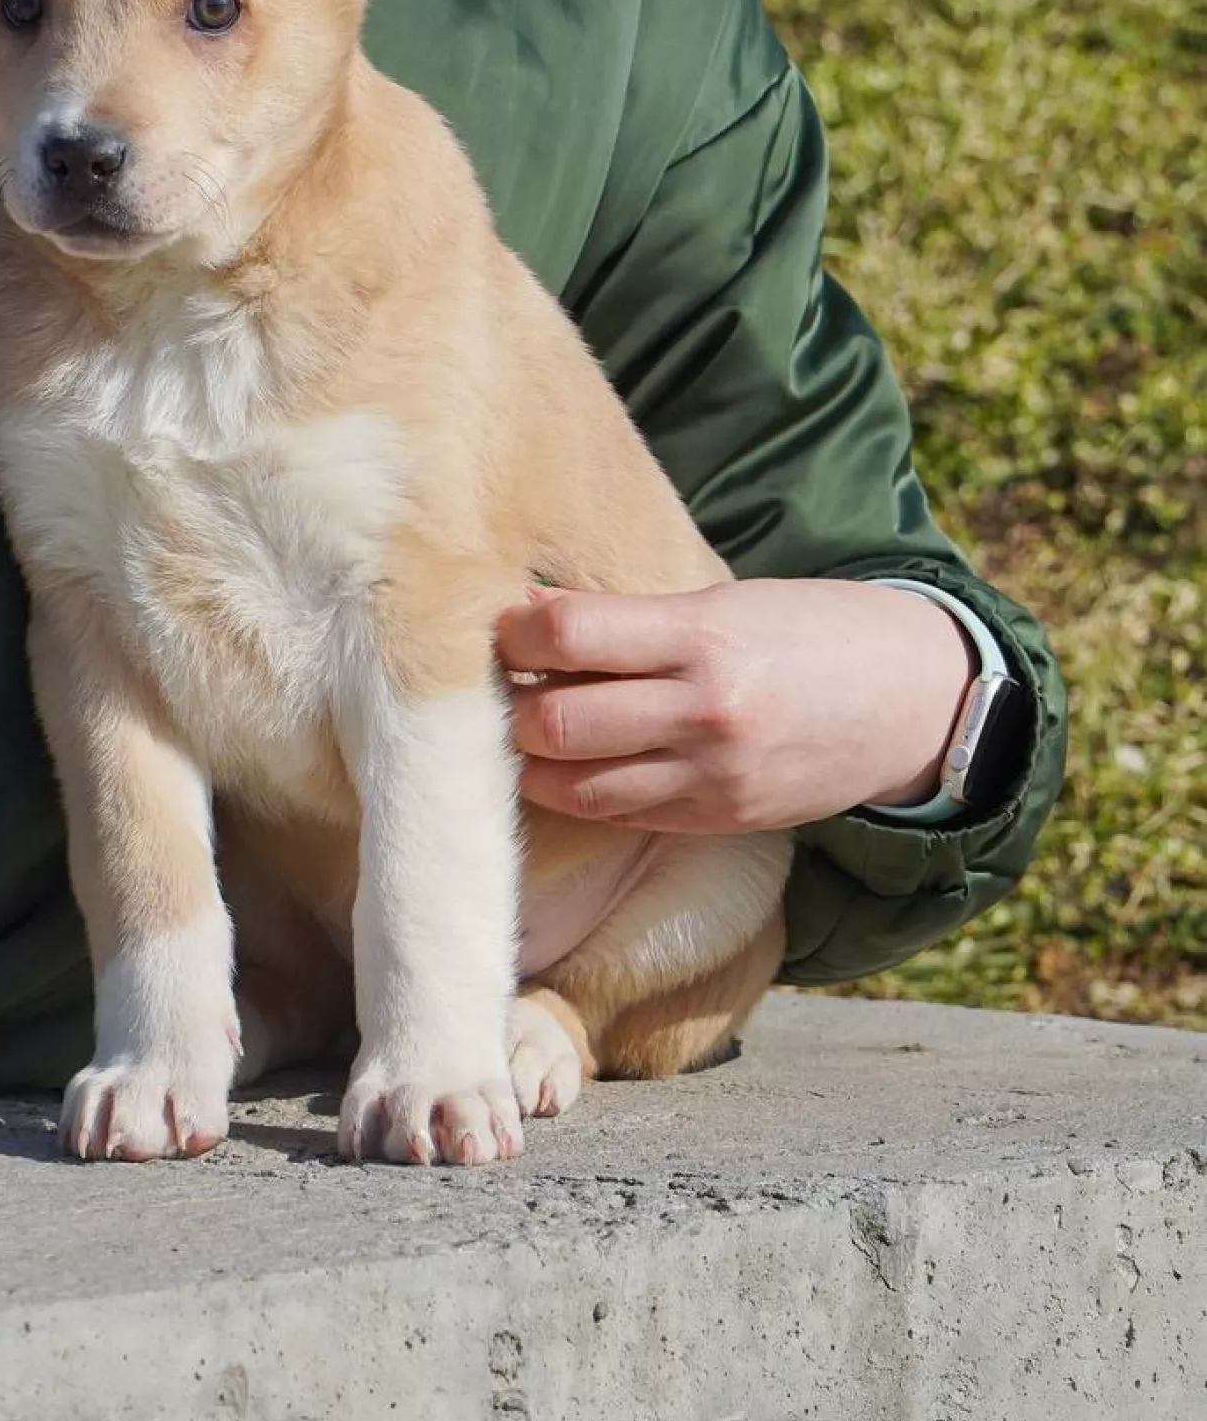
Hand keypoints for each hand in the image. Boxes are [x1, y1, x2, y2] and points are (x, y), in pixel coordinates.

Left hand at [497, 579, 978, 832]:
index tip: (507, 623)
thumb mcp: (729, 600)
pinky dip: (579, 790)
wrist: (914, 701)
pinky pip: (617, 813)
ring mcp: (710, 777)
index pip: (568, 635)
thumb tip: (532, 615)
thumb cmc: (813, 631)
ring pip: (571, 785)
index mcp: (704, 636)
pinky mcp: (717, 820)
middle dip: (511, 702)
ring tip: (530, 727)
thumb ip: (635, 618)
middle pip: (554, 721)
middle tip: (506, 681)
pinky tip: (571, 763)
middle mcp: (703, 712)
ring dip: (533, 757)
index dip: (516, 630)